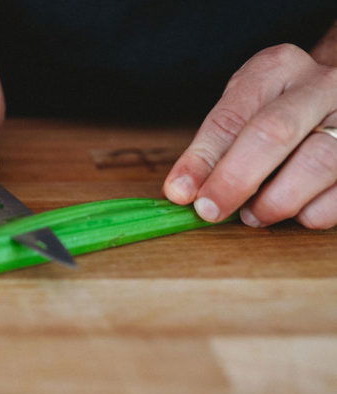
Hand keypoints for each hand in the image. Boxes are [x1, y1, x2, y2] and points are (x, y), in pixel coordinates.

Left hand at [163, 43, 336, 228]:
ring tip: (252, 215)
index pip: (232, 115)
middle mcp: (322, 85)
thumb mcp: (242, 112)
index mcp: (277, 68)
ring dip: (274, 202)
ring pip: (316, 164)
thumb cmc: (278, 111)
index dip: (203, 159)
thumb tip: (183, 192)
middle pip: (275, 132)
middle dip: (235, 180)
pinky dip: (310, 212)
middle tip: (210, 211)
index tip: (181, 192)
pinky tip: (295, 210)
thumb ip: (214, 148)